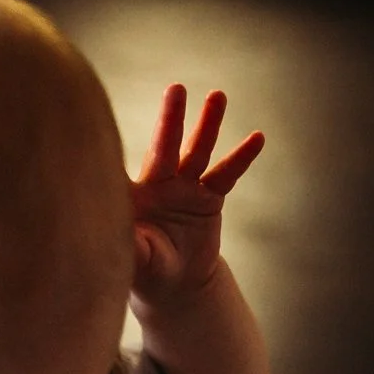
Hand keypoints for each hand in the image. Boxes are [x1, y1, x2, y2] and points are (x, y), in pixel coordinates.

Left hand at [130, 86, 264, 312]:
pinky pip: (226, 175)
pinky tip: (257, 138)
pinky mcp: (209, 197)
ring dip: (208, 125)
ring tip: (218, 96)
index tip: (116, 117)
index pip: (125, 165)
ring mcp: (184, 187)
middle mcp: (157, 183)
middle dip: (170, 119)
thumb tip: (125, 238)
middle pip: (164, 147)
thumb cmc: (146, 271)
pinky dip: (241, 158)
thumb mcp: (136, 262)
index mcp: (132, 195)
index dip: (122, 145)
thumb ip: (131, 246)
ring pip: (197, 152)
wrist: (176, 284)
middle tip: (176, 89)